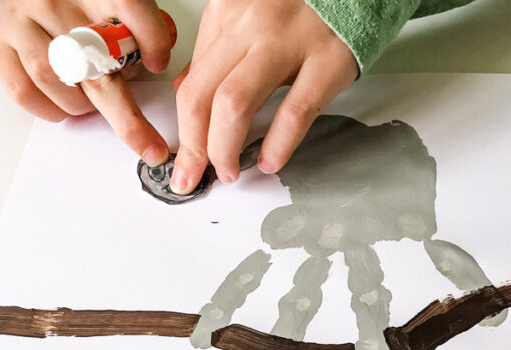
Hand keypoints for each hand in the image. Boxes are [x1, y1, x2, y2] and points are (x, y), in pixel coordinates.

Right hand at [0, 0, 173, 165]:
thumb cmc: (74, 7)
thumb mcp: (110, 8)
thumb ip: (133, 33)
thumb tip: (149, 68)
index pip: (128, 7)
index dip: (150, 38)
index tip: (158, 65)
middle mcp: (55, 2)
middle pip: (95, 61)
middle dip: (127, 117)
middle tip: (149, 148)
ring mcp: (23, 22)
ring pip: (55, 79)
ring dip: (81, 105)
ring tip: (89, 101)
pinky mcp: (0, 44)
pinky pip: (24, 91)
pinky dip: (50, 109)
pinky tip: (63, 105)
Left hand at [170, 0, 358, 193]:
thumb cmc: (303, 7)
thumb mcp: (249, 18)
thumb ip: (216, 49)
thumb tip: (186, 89)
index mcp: (228, 14)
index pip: (191, 80)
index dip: (183, 128)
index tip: (185, 157)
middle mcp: (251, 25)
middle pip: (201, 95)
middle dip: (194, 147)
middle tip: (196, 173)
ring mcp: (289, 42)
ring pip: (235, 103)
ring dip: (223, 148)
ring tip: (229, 171)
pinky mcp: (327, 61)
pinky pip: (293, 112)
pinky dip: (277, 145)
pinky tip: (270, 161)